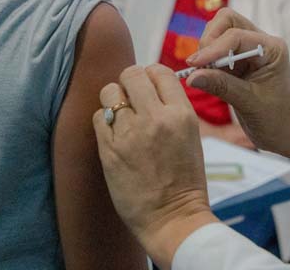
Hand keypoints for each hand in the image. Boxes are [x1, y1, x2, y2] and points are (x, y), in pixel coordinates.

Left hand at [92, 65, 217, 266]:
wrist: (172, 218)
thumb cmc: (185, 180)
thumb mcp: (191, 136)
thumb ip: (173, 109)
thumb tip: (151, 89)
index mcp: (181, 114)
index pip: (160, 72)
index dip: (151, 74)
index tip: (147, 84)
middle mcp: (156, 118)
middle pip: (132, 75)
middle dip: (129, 81)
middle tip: (130, 95)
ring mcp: (130, 134)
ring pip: (110, 92)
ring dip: (113, 99)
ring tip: (120, 114)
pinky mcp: (109, 150)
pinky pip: (98, 117)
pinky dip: (104, 121)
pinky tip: (113, 133)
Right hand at [186, 8, 289, 158]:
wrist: (286, 131)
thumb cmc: (276, 119)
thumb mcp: (249, 103)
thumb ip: (221, 86)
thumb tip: (192, 76)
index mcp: (272, 48)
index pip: (236, 36)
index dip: (213, 48)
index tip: (194, 64)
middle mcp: (262, 42)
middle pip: (227, 20)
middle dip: (209, 39)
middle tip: (199, 65)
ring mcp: (250, 48)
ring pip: (220, 30)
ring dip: (207, 48)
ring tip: (203, 72)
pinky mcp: (239, 58)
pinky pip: (217, 48)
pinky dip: (207, 58)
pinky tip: (205, 75)